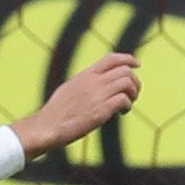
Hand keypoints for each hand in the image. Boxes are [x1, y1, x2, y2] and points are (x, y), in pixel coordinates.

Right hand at [17, 51, 141, 152]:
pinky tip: (122, 113)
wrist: (47, 126)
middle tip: (132, 95)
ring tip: (127, 105)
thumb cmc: (56, 113)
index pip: (111, 58)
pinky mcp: (101, 110)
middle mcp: (93, 82)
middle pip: (125, 70)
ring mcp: (97, 95)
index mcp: (85, 75)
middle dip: (134, 81)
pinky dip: (128, 105)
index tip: (137, 64)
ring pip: (127, 82)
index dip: (128, 59)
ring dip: (133, 93)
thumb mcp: (69, 89)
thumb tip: (95, 84)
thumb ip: (84, 84)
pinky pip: (124, 99)